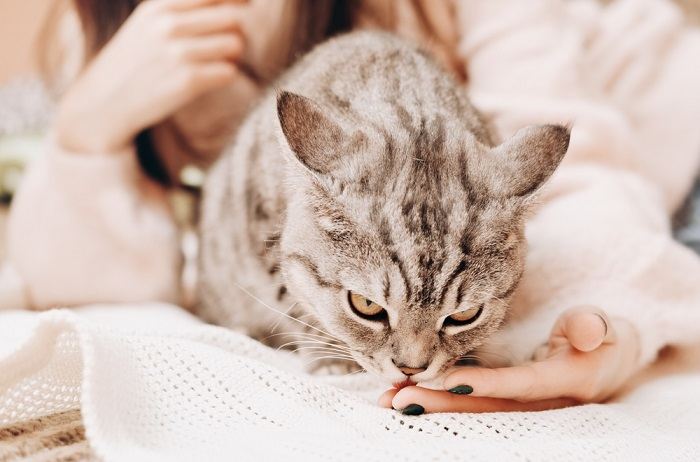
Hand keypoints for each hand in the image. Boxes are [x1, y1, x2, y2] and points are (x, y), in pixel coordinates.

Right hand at [56, 0, 245, 152]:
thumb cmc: (135, 61)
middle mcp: (168, 25)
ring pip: (235, 45)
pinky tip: (207, 79)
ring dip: (232, 56)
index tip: (245, 8)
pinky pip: (229, 72)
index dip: (238, 0)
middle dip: (236, 32)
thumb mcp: (149, 22)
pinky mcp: (187, 82)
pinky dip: (224, 76)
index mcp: (159, 6)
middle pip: (233, 18)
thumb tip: (237, 5)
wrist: (104, 102)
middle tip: (223, 45)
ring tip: (213, 62)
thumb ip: (185, 8)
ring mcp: (178, 53)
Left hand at [379, 307, 640, 413]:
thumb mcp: (611, 329)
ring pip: (473, 411)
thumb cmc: (605, 340)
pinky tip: (403, 398)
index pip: (522, 386)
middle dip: (442, 405)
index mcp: (567, 384)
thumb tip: (587, 329)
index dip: (488, 385)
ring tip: (390, 400)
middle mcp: (540, 404)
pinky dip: (437, 401)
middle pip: (487, 408)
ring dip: (433, 407)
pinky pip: (469, 405)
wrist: (606, 362)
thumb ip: (596, 327)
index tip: (450, 380)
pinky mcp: (505, 401)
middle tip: (400, 398)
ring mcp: (520, 406)